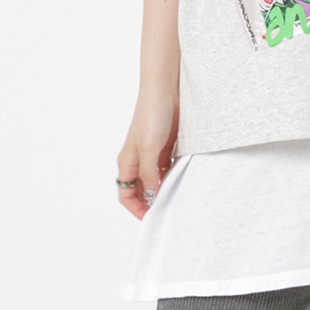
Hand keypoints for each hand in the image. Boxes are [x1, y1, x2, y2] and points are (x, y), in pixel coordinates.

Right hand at [116, 89, 176, 219]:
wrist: (166, 92)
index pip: (125, 193)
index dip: (136, 208)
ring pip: (156, 181)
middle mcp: (138, 161)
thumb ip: (149, 175)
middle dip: (150, 202)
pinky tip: (184, 181)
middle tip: (166, 212)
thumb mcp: (149, 150)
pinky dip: (174, 177)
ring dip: (164, 190)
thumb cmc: (152, 116)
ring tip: (177, 199)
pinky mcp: (166, 148)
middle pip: (140, 190)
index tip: (151, 218)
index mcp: (127, 162)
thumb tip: (152, 196)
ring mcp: (152, 155)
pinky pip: (168, 169)